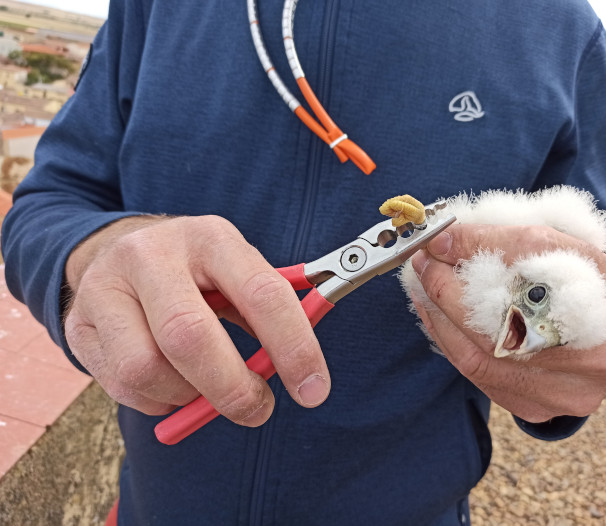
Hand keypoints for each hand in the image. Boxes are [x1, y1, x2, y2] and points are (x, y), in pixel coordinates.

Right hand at [63, 215, 330, 425]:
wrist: (118, 251)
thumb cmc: (195, 273)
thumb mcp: (235, 274)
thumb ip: (266, 316)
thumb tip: (303, 374)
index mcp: (210, 238)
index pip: (261, 293)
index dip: (294, 347)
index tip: (313, 389)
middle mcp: (152, 255)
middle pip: (190, 337)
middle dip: (233, 389)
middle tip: (258, 410)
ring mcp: (106, 286)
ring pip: (147, 369)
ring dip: (188, 396)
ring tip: (205, 387)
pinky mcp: (78, 322)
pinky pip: (122, 385)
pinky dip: (157, 400)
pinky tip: (170, 382)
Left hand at [410, 224, 605, 422]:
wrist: (595, 333)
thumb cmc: (575, 283)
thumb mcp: (554, 248)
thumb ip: (502, 239)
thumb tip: (443, 240)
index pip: (542, 262)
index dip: (483, 249)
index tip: (440, 240)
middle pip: (508, 319)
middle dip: (449, 289)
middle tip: (423, 264)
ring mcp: (575, 390)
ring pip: (483, 356)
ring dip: (440, 317)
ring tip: (421, 288)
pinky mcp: (542, 408)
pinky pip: (479, 376)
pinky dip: (448, 341)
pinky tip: (434, 316)